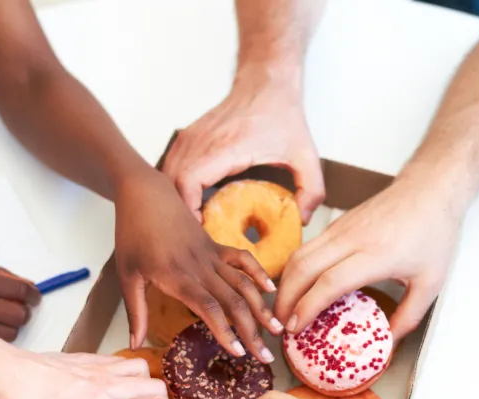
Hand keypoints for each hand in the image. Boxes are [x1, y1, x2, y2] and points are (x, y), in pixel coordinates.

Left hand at [114, 168, 281, 360]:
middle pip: (233, 301)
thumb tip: (136, 344)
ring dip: (262, 308)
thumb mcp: (126, 275)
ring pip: (243, 283)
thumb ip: (135, 312)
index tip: (238, 354)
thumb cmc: (131, 235)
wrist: (144, 193)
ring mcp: (211, 254)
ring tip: (277, 330)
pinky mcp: (216, 245)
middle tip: (265, 357)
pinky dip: (259, 273)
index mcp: (176, 276)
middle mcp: (200, 266)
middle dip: (252, 331)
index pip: (208, 308)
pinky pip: (243, 259)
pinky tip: (272, 291)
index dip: (226, 331)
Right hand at [161, 79, 324, 222]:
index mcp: (226, 147)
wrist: (267, 82)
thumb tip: (302, 220)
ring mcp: (190, 138)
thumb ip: (311, 189)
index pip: (188, 183)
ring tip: (194, 224)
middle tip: (197, 237)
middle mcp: (201, 141)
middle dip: (180, 213)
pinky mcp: (188, 137)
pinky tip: (192, 204)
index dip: (188, 212)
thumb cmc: (283, 116)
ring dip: (175, 201)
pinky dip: (175, 187)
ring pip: (167, 176)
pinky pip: (171, 167)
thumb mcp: (306, 155)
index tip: (202, 233)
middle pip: (171, 184)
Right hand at [275, 177, 456, 339]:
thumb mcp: (431, 282)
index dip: (308, 307)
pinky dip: (294, 269)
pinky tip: (296, 287)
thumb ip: (409, 316)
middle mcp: (353, 239)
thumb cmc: (433, 234)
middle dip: (285, 299)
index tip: (295, 329)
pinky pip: (307, 247)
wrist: (430, 189)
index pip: (330, 282)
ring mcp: (341, 228)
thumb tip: (388, 343)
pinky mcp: (337, 224)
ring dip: (284, 283)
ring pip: (299, 255)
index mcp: (377, 255)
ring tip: (282, 309)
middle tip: (279, 325)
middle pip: (304, 268)